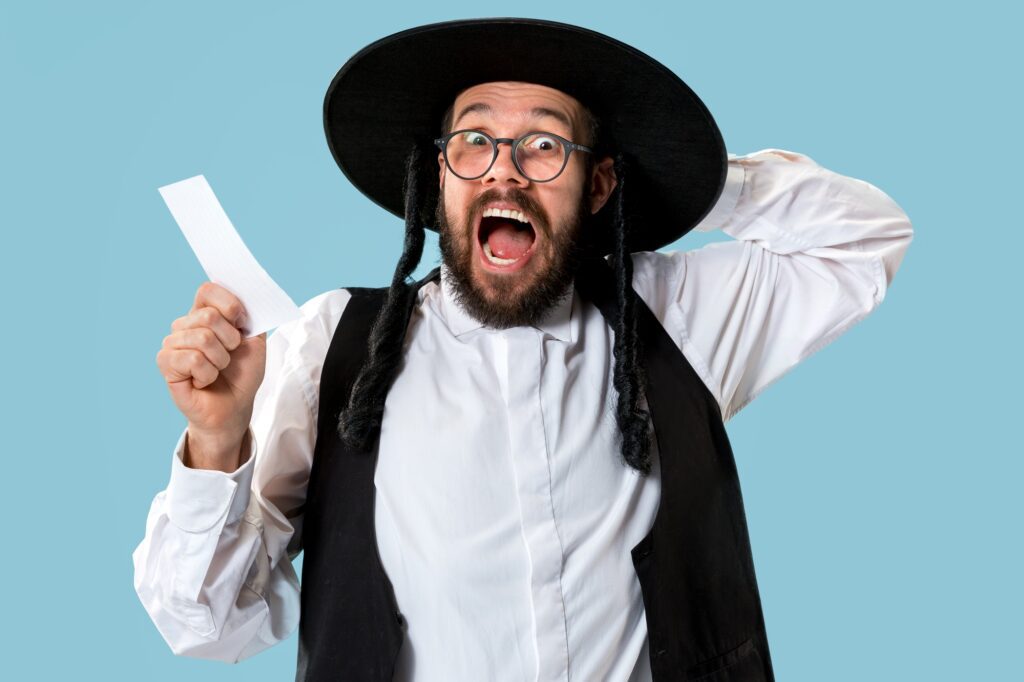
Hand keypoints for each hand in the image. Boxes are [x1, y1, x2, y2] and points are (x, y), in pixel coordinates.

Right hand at [156, 282, 266, 468]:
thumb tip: (246, 298)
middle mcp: (185, 324)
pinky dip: (207, 373)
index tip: (242, 324)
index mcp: (205, 313)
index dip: (229, 304)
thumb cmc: (242, 374)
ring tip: (216, 370)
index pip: (208, 290)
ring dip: (220, 360)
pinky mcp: (166, 362)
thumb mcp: (256, 342)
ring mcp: (172, 342)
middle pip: (208, 316)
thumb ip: (251, 317)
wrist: (234, 407)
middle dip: (230, 341)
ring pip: (203, 338)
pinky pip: (193, 358)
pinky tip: (203, 380)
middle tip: (229, 356)